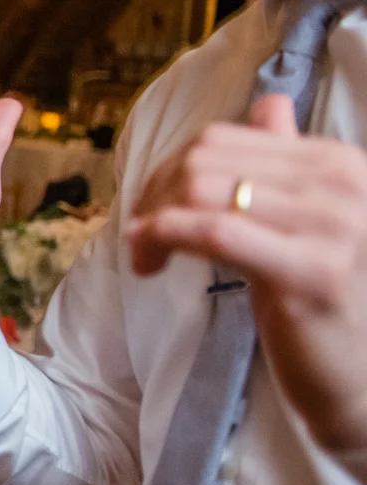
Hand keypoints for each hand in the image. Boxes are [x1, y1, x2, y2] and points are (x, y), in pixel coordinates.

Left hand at [127, 94, 366, 454]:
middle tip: (140, 235)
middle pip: (206, 159)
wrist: (358, 379)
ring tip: (143, 254)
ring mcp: (335, 226)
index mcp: (340, 163)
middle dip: (156, 193)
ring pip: (203, 190)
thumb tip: (271, 105)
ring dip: (153, 220)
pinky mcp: (312, 272)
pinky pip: (215, 232)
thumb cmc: (322, 299)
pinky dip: (164, 237)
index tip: (151, 210)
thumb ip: (286, 163)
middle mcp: (345, 183)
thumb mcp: (304, 221)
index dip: (169, 171)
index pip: (224, 139)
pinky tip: (148, 261)